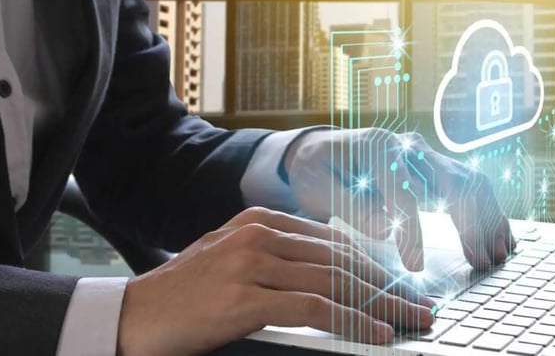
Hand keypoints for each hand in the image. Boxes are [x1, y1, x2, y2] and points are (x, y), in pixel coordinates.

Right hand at [117, 207, 434, 355]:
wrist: (133, 316)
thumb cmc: (183, 295)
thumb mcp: (230, 261)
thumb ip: (275, 258)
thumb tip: (324, 273)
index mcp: (260, 221)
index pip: (334, 242)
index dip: (375, 266)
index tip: (402, 286)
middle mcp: (260, 234)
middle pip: (342, 260)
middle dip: (389, 286)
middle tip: (421, 306)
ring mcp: (252, 262)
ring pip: (336, 281)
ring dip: (382, 305)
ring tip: (411, 322)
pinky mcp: (245, 296)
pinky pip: (314, 307)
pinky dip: (352, 321)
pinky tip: (376, 334)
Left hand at [284, 128, 513, 270]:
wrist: (318, 151)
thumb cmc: (316, 171)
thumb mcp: (318, 188)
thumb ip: (351, 207)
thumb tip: (388, 229)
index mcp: (379, 146)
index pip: (404, 192)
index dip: (412, 231)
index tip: (416, 266)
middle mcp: (409, 146)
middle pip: (452, 180)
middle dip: (470, 222)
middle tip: (480, 261)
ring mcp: (425, 156)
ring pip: (469, 181)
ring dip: (487, 218)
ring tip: (496, 256)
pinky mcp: (433, 171)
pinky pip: (470, 187)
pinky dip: (487, 212)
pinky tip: (500, 239)